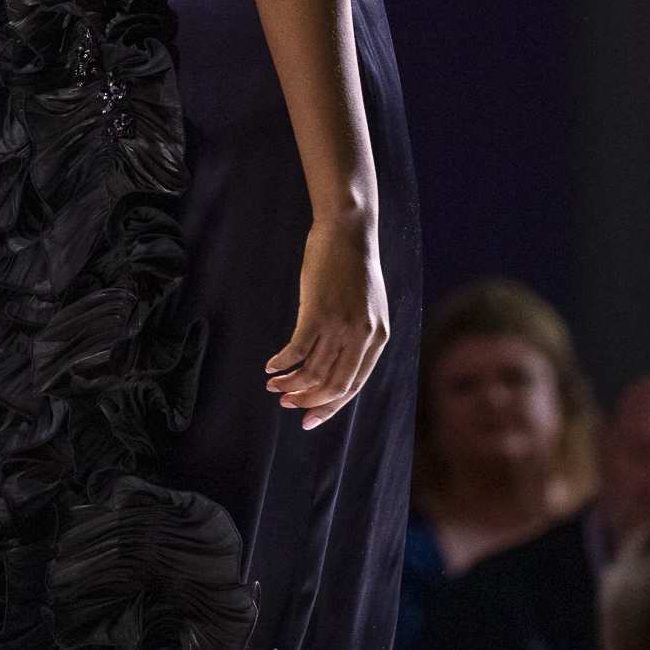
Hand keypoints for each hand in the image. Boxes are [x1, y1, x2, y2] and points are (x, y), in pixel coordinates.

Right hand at [265, 215, 388, 429]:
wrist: (348, 232)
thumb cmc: (353, 267)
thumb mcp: (368, 307)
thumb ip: (359, 336)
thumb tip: (336, 365)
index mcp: (378, 339)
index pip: (353, 386)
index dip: (329, 407)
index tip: (308, 417)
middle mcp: (362, 337)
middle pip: (333, 385)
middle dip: (307, 401)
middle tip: (286, 403)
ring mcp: (341, 325)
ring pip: (312, 371)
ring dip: (290, 384)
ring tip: (274, 385)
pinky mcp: (318, 312)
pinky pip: (296, 350)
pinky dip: (282, 363)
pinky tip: (272, 366)